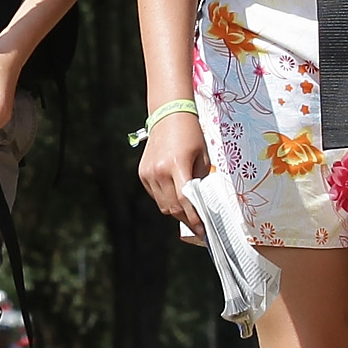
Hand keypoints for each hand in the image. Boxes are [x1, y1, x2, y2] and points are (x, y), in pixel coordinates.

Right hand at [138, 108, 210, 245]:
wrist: (168, 115)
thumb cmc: (190, 134)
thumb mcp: (203, 156)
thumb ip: (202, 180)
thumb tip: (203, 203)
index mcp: (177, 165)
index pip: (186, 201)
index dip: (195, 219)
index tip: (204, 231)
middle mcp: (159, 172)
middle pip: (173, 208)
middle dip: (187, 220)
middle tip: (199, 227)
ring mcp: (148, 174)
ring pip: (163, 205)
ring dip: (176, 212)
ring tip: (189, 214)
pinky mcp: (143, 174)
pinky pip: (156, 195)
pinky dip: (166, 200)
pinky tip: (176, 197)